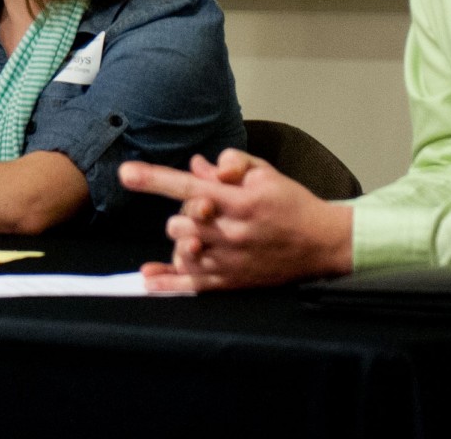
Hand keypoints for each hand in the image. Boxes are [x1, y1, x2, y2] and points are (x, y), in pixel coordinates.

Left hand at [119, 149, 353, 292]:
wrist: (324, 243)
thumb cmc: (292, 205)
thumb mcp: (266, 174)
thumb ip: (231, 166)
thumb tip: (196, 164)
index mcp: (240, 201)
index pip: (189, 188)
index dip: (155, 180)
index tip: (126, 173)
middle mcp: (232, 232)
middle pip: (180, 223)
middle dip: (182, 214)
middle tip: (202, 211)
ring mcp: (230, 260)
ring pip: (182, 250)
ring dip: (181, 240)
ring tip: (197, 235)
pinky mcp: (232, 281)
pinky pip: (192, 285)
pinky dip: (167, 283)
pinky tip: (147, 279)